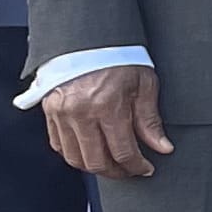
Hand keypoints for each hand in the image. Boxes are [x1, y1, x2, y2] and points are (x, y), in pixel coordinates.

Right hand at [42, 63, 170, 180]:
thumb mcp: (144, 85)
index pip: (122, 151)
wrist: (88, 38)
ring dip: (94, 167)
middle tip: (130, 170)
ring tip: (112, 164)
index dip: (137, 166)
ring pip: (75, 158)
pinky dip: (75, 154)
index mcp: (107, 106)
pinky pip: (59, 145)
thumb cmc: (119, 58)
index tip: (146, 168)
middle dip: (117, 172)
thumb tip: (163, 148)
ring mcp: (61, 113)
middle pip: (96, 161)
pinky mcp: (49, 111)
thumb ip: (150, 120)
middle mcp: (80, 113)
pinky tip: (91, 151)